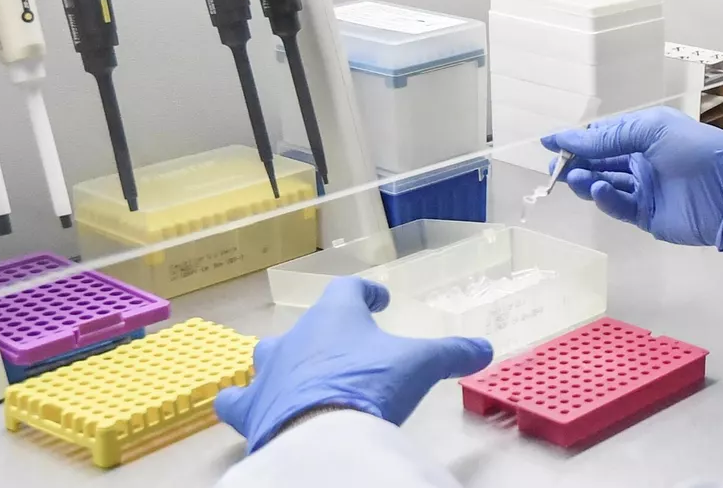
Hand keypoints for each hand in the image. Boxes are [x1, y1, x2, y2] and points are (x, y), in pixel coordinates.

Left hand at [214, 276, 492, 451]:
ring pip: (267, 357)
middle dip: (324, 334)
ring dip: (282, 364)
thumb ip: (451, 354)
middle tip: (344, 349)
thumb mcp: (420, 366)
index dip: (366, 292)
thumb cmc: (369, 385)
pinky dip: (245, 401)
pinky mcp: (251, 408)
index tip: (379, 300)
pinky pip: (238, 399)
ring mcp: (268, 372)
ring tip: (297, 377)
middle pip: (306, 325)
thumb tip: (484, 349)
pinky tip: (250, 407)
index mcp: (335, 315)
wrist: (320, 433)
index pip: (349, 289)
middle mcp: (296, 337)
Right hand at [542, 106, 722, 250]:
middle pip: (599, 162)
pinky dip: (606, 199)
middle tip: (554, 166)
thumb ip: (608, 137)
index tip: (549, 142)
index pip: (603, 136)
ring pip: (605, 184)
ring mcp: (644, 189)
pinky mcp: (647, 215)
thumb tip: (567, 137)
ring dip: (587, 180)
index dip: (577, 139)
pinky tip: (600, 190)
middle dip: (576, 162)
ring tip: (575, 178)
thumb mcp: (651, 130)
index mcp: (645, 136)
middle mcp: (642, 161)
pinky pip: (619, 206)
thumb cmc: (696, 150)